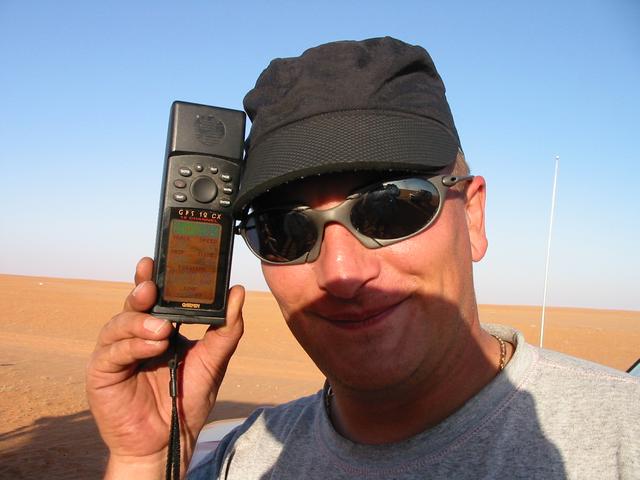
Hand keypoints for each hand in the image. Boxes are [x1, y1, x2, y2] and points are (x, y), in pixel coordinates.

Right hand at [86, 257, 243, 477]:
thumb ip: (226, 328)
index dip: (153, 277)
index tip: (158, 261)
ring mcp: (116, 351)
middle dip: (141, 290)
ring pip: (119, 323)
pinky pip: (113, 351)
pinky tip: (152, 346)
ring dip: (140, 322)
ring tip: (162, 329)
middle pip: (133, 303)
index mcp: (159, 326)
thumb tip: (238, 291)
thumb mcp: (213, 360)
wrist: (170, 440)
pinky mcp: (102, 371)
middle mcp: (135, 334)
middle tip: (151, 285)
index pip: (155, 296)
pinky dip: (132, 345)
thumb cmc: (187, 398)